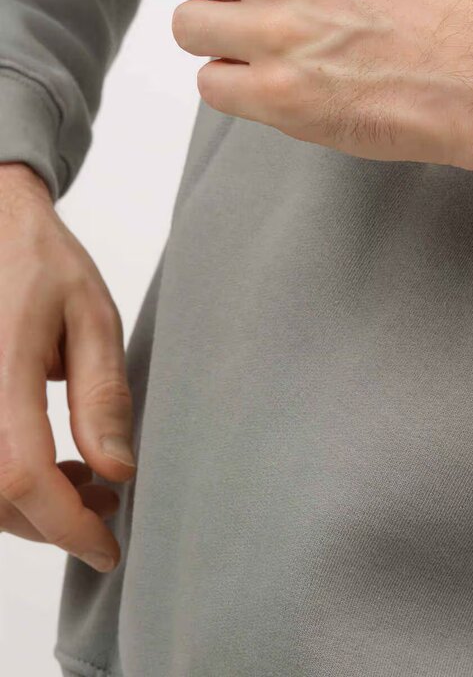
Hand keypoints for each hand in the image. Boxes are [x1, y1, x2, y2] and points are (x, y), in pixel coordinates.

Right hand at [0, 164, 135, 572]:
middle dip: (54, 522)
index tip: (108, 549)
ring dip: (31, 506)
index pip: (22, 475)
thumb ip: (102, 396)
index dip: (64, 525)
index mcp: (1, 370)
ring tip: (90, 484)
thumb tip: (116, 471)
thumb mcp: (93, 318)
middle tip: (109, 506)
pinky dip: (11, 480)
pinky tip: (54, 467)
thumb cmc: (44, 267)